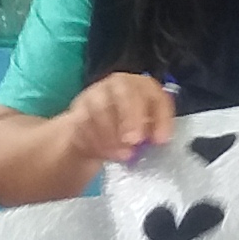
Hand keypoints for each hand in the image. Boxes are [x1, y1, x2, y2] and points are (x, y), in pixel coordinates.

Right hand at [60, 69, 179, 168]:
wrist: (95, 133)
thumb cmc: (129, 129)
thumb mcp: (146, 130)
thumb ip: (151, 132)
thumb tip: (155, 141)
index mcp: (143, 87)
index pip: (155, 95)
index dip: (161, 117)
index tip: (160, 140)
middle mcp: (119, 84)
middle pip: (125, 92)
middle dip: (131, 117)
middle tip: (134, 141)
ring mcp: (95, 94)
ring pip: (101, 107)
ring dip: (111, 134)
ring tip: (121, 154)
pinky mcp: (78, 109)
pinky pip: (84, 123)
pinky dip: (95, 140)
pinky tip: (103, 153)